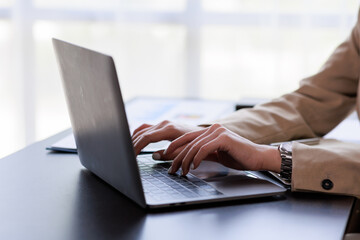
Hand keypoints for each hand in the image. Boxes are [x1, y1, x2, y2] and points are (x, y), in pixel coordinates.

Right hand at [132, 120, 202, 155]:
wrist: (206, 135)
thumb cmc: (198, 144)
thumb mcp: (185, 151)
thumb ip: (169, 155)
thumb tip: (153, 156)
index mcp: (169, 129)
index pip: (146, 138)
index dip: (137, 147)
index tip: (131, 156)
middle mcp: (164, 123)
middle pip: (142, 133)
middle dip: (133, 144)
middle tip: (127, 156)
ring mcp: (163, 123)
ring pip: (143, 129)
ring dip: (134, 139)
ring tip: (128, 150)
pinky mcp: (164, 125)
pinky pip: (147, 128)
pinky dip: (139, 134)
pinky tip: (135, 141)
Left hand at [164, 124, 280, 175]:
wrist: (258, 158)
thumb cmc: (238, 157)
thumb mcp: (216, 155)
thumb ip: (203, 154)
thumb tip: (188, 159)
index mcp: (210, 131)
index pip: (187, 138)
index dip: (175, 147)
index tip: (165, 158)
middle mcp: (213, 128)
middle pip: (188, 142)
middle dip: (177, 157)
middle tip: (172, 170)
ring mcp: (218, 131)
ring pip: (195, 146)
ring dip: (186, 160)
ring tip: (182, 171)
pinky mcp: (224, 138)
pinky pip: (205, 148)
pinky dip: (197, 158)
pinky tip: (194, 167)